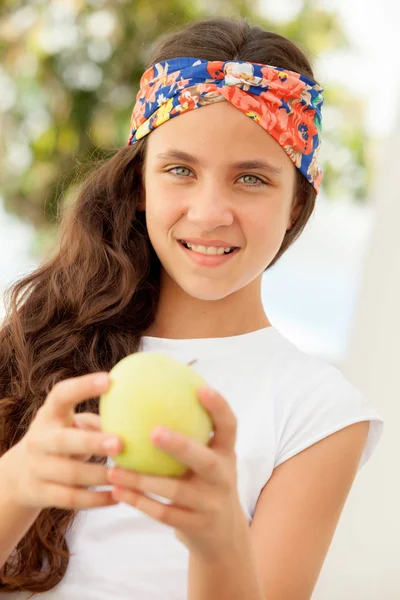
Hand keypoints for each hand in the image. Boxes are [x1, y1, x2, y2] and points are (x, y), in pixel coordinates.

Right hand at [4, 373, 123, 510]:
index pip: (61, 395)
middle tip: (120, 443)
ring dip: (100, 475)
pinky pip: (70, 498)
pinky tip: (118, 497)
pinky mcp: (39, 493)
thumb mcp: (70, 424)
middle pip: (63, 441)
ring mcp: (37, 467)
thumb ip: (98, 419)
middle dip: (92, 442)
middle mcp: (39, 439)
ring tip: (127, 475)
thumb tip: (141, 413)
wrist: (19, 475)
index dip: (83, 387)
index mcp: (49, 415)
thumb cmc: (61, 439)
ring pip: (70, 474)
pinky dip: (96, 500)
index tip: (108, 380)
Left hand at [107, 387, 248, 558]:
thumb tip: (147, 393)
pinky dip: (139, 502)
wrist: (223, 535)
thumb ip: (189, 433)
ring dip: (142, 479)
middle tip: (153, 432)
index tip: (201, 388)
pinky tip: (117, 490)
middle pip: (204, 460)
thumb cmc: (204, 481)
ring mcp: (211, 503)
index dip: (219, 407)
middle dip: (180, 446)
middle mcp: (223, 476)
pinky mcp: (196, 526)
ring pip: (176, 490)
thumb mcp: (208, 458)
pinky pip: (163, 513)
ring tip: (114, 468)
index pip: (229, 426)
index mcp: (226, 453)